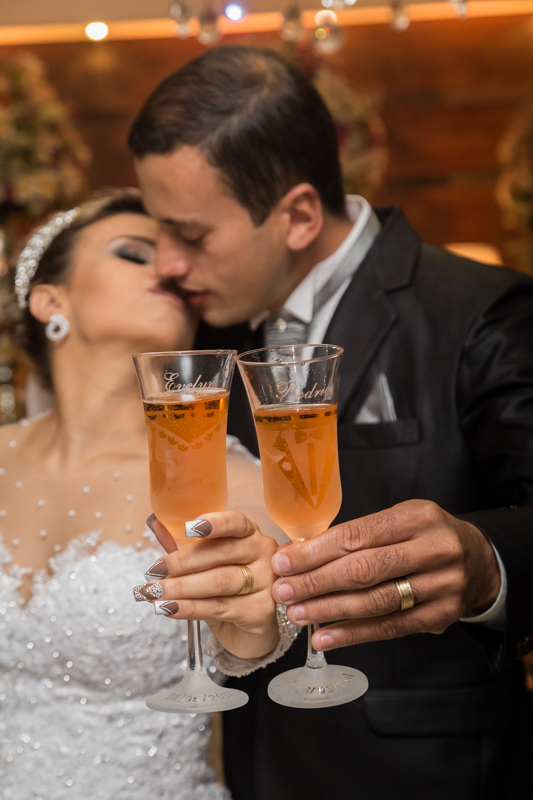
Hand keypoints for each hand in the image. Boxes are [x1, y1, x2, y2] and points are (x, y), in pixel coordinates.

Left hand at [135, 510, 278, 658]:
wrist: (245, 628)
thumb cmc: (224, 588)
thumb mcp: (204, 564)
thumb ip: (183, 544)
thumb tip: (156, 523)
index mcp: (249, 533)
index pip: (235, 522)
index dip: (214, 523)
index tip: (188, 528)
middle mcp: (262, 553)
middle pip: (222, 553)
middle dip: (182, 562)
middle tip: (153, 570)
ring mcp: (267, 582)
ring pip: (219, 581)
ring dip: (181, 587)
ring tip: (154, 592)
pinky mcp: (261, 611)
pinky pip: (220, 607)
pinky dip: (190, 608)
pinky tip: (170, 608)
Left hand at [271, 500, 500, 652]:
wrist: (479, 562)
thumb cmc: (424, 537)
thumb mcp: (400, 520)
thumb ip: (359, 535)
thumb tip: (301, 553)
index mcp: (417, 517)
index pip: (357, 535)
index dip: (316, 551)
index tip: (284, 561)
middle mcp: (433, 549)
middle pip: (364, 569)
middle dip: (316, 581)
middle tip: (283, 591)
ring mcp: (441, 586)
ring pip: (374, 601)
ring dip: (329, 610)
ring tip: (298, 614)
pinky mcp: (441, 617)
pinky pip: (389, 628)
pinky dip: (353, 634)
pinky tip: (325, 636)